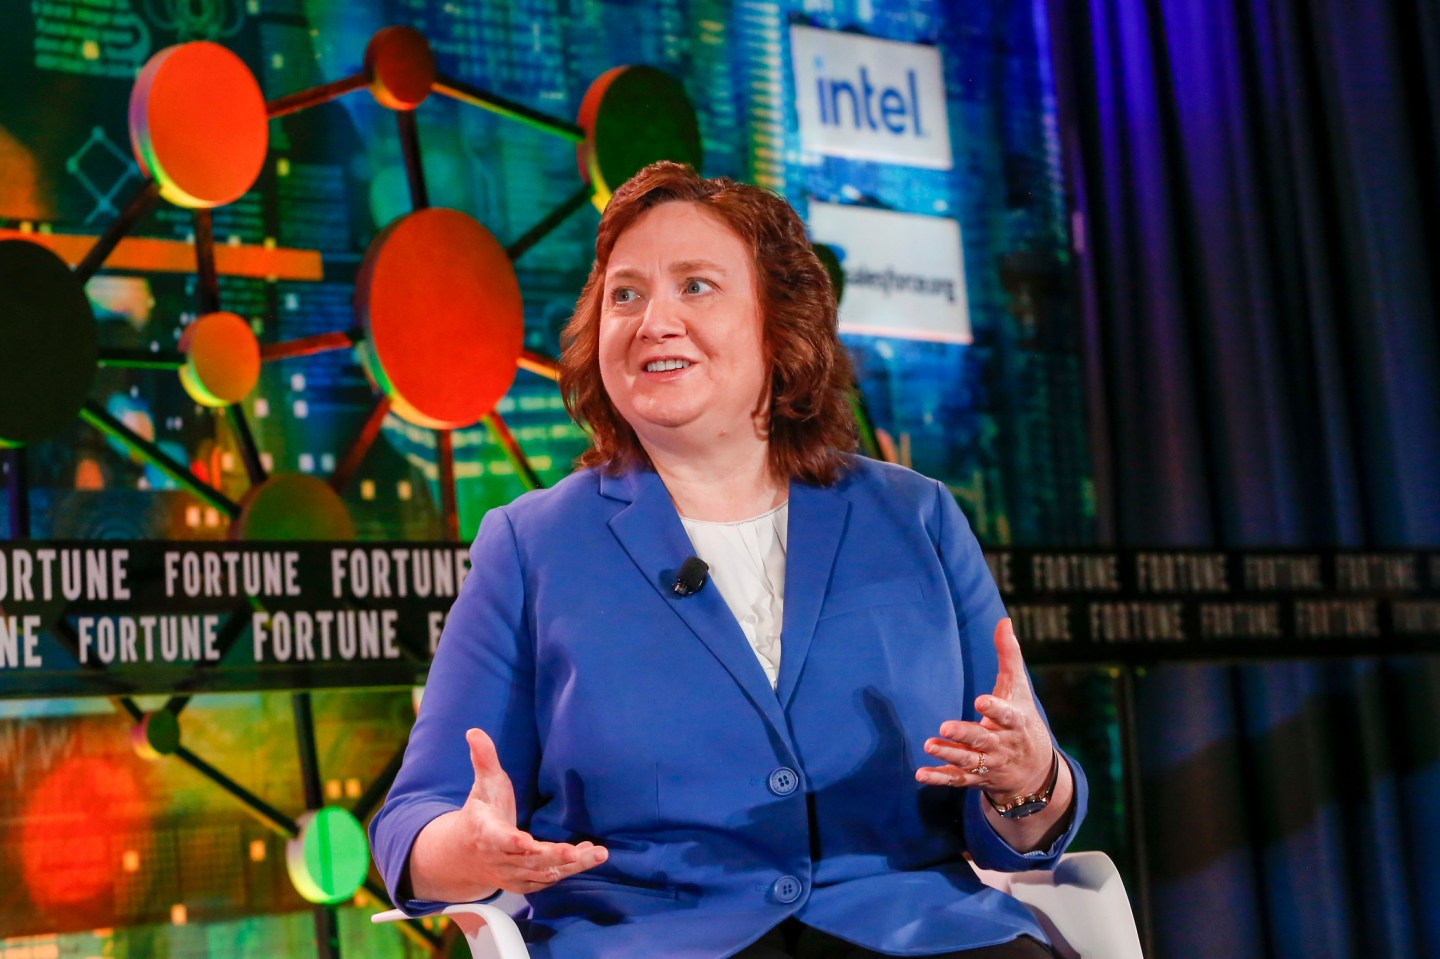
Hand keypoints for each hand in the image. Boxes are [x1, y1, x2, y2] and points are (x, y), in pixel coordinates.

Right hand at [409, 728, 607, 899]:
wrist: (466, 855)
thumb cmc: (481, 813)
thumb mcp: (483, 784)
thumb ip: (484, 759)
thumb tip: (474, 731)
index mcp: (486, 832)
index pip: (498, 838)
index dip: (511, 841)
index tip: (525, 841)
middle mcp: (500, 858)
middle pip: (528, 860)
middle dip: (553, 856)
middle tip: (577, 852)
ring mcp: (513, 874)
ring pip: (543, 873)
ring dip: (571, 865)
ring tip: (598, 854)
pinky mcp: (526, 882)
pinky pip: (549, 878)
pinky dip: (570, 869)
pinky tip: (591, 855)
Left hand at [915, 618, 1054, 801]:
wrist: (1036, 771)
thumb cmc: (1022, 720)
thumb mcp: (1019, 689)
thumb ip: (1009, 656)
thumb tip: (1004, 621)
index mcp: (1014, 722)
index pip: (1007, 715)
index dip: (994, 709)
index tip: (980, 701)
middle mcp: (1001, 744)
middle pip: (982, 740)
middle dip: (965, 735)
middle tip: (945, 727)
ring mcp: (988, 763)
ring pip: (968, 761)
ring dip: (948, 755)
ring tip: (928, 745)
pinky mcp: (975, 778)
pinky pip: (957, 780)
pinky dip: (939, 778)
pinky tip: (921, 775)